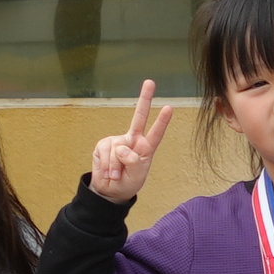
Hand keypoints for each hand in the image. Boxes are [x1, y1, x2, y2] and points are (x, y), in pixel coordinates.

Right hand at [87, 80, 170, 201]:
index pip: (156, 133)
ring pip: (118, 150)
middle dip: (144, 98)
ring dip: (116, 167)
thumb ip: (133, 162)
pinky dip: (107, 166)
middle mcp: (132, 140)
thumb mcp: (136, 176)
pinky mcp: (103, 145)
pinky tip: (109, 172)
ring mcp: (117, 141)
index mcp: (146, 147)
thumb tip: (123, 150)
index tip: (169, 108)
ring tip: (117, 175)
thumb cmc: (128, 182)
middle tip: (150, 82)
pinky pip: (105, 153)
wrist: (109, 190)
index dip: (162, 121)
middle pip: (139, 116)